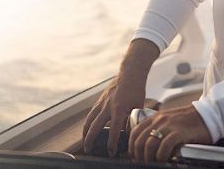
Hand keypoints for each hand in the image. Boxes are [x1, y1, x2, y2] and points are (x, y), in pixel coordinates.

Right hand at [82, 39, 158, 156]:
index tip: (111, 153)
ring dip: (85, 131)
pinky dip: (88, 121)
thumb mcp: (139, 104)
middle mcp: (108, 105)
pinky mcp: (101, 98)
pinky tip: (89, 127)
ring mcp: (103, 101)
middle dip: (90, 140)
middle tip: (89, 150)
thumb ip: (134, 118)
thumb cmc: (137, 87)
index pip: (114, 130)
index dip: (112, 143)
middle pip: (95, 126)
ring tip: (85, 141)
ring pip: (89, 119)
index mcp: (119, 108)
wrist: (130, 71)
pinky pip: (92, 112)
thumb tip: (130, 132)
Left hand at [128, 104, 211, 162]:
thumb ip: (159, 129)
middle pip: (139, 140)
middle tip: (143, 163)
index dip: (131, 148)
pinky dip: (161, 156)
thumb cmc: (190, 121)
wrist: (208, 114)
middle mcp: (160, 120)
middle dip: (138, 156)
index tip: (135, 157)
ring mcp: (169, 125)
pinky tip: (164, 160)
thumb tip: (148, 146)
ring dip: (148, 158)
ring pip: (149, 144)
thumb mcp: (170, 121)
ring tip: (153, 163)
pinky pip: (164, 146)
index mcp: (156, 117)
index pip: (135, 132)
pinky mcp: (179, 132)